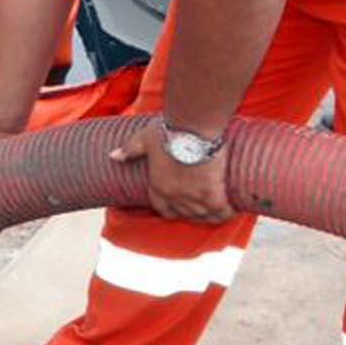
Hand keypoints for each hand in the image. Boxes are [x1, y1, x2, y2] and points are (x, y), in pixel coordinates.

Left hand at [109, 121, 234, 223]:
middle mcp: (174, 197)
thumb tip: (113, 156)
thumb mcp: (144, 139)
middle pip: (184, 215)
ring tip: (219, 210)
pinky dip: (227, 212)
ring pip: (203, 216)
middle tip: (204, 207)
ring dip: (210, 215)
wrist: (192, 128)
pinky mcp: (213, 194)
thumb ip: (130, 150)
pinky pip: (220, 212)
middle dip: (192, 213)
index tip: (180, 205)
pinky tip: (232, 209)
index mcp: (157, 187)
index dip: (171, 209)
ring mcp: (193, 198)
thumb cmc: (168, 131)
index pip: (162, 208)